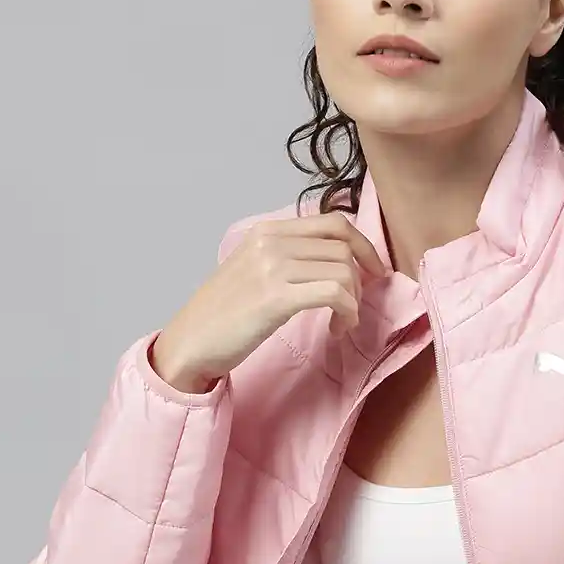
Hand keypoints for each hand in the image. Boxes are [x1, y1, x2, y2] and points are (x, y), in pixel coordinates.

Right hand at [152, 212, 390, 390]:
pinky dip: (347, 313)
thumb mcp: (253, 271)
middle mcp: (271, 241)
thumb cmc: (222, 315)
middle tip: (352, 307)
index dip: (363, 245)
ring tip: (341, 322)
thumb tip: (333, 264)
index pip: (333, 222)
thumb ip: (287, 259)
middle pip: (343, 246)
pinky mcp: (277, 296)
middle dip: (361, 278)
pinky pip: (334, 293)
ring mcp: (273, 266)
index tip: (373, 271)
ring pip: (343, 271)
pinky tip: (337, 329)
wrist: (191, 342)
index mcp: (267, 231)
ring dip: (353, 301)